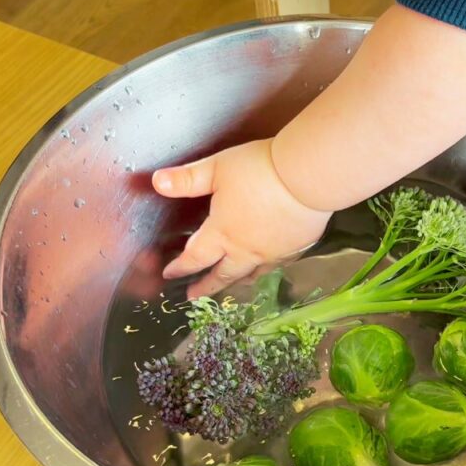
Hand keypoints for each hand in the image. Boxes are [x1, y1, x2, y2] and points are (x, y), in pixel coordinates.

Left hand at [152, 139, 330, 297]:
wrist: (308, 177)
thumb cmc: (260, 170)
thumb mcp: (216, 169)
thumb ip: (186, 179)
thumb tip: (157, 182)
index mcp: (222, 233)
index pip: (195, 257)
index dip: (180, 267)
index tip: (170, 274)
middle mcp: (246, 250)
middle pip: (223, 275)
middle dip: (206, 286)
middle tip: (194, 296)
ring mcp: (273, 252)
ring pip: (251, 274)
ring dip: (237, 281)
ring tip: (232, 285)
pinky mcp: (296, 248)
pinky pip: (277, 265)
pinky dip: (266, 269)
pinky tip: (268, 265)